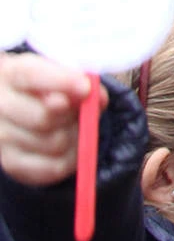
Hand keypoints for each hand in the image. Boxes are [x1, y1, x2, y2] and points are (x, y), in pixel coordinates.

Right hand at [0, 52, 105, 185]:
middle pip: (44, 117)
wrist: (27, 110)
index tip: (85, 88)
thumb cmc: (49, 89)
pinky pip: (55, 167)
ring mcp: (1, 137)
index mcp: (11, 74)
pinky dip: (73, 158)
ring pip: (55, 144)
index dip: (61, 82)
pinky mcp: (11, 163)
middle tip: (79, 113)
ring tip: (73, 126)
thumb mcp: (64, 77)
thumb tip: (97, 98)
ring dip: (76, 137)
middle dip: (72, 117)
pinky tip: (71, 145)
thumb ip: (83, 82)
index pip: (31, 75)